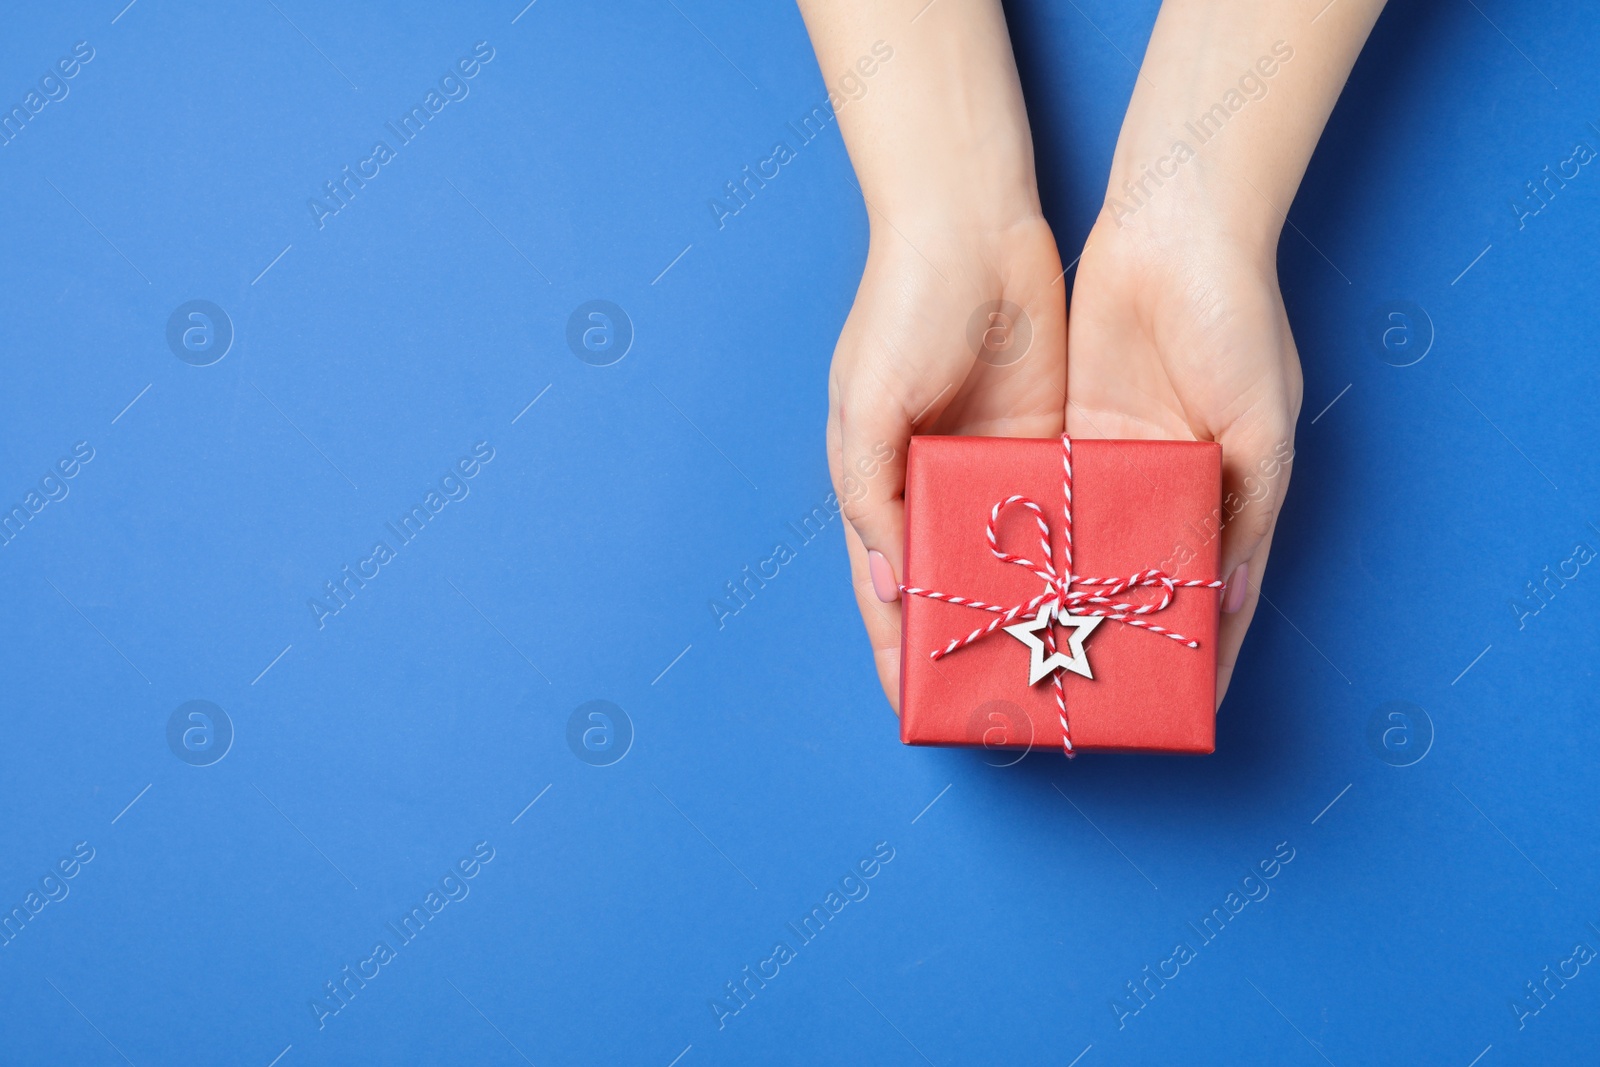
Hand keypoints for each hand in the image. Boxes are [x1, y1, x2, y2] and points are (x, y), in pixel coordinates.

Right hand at [828, 211, 1066, 712]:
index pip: (887, 590)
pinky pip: (1062, 518)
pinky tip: (1096, 602)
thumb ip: (874, 498)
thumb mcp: (865, 408)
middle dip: (969, 646)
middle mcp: (936, 489)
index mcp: (879, 486)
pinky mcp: (1050, 445)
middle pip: (954, 590)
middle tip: (998, 708)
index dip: (899, 649)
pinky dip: (1073, 561)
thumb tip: (890, 586)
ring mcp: (994, 471)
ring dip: (1029, 613)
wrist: (973, 227)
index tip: (916, 708)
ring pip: (1012, 565)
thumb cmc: (901, 310)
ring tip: (1058, 670)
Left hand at [1066, 203, 1301, 706]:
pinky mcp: (1069, 431)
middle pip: (1142, 584)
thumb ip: (1245, 514)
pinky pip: (1048, 503)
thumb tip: (1230, 600)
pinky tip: (1002, 590)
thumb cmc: (1238, 321)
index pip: (1215, 595)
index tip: (1184, 710)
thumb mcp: (1262, 425)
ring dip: (1064, 603)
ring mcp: (1117, 463)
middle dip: (1120, 637)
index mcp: (1229, 493)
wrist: (1174, 228)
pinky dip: (1029, 545)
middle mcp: (1170, 489)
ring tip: (1033, 660)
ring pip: (1087, 554)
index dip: (1202, 651)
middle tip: (1089, 698)